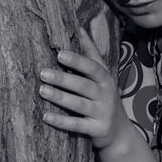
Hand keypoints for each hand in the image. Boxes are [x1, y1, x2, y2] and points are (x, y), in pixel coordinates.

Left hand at [39, 29, 130, 150]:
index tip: (59, 53)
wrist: (120, 134)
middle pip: (84, 85)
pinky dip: (61, 121)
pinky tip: (46, 116)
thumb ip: (91, 53)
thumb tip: (79, 27)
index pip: (93, 67)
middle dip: (63, 79)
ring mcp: (102, 114)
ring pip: (79, 104)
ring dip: (60, 97)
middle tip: (42, 73)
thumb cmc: (105, 98)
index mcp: (106, 79)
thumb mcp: (103, 76)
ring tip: (42, 90)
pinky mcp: (97, 130)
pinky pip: (77, 125)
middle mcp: (106, 95)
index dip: (77, 61)